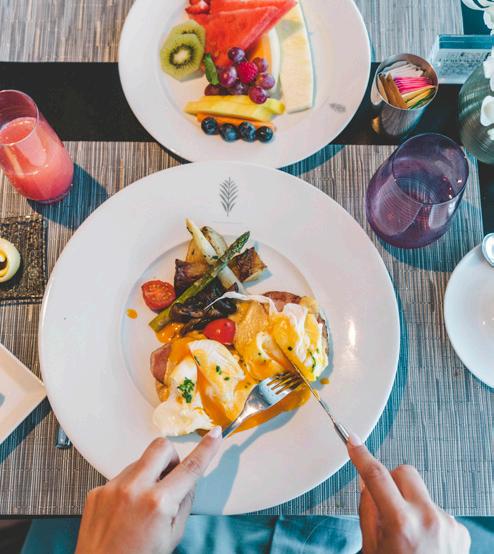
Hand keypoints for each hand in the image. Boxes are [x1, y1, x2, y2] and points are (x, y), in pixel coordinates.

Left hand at [75, 427, 221, 553]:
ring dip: (148, 474)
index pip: (190, 467)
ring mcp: (112, 488)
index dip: (207, 448)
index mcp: (158, 503)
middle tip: (170, 477)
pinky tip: (125, 509)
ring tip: (142, 504)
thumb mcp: (172, 537)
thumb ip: (184, 504)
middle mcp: (134, 490)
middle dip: (171, 457)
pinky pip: (121, 476)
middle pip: (162, 447)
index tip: (214, 435)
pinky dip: (129, 488)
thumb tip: (188, 482)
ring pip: (140, 461)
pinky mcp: (98, 491)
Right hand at [347, 435, 469, 553]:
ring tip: (407, 534)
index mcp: (401, 523)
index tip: (353, 442)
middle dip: (391, 480)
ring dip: (409, 502)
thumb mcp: (372, 548)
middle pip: (403, 472)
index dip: (361, 455)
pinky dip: (425, 519)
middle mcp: (427, 519)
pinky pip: (435, 509)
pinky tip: (424, 542)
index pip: (376, 475)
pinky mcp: (460, 531)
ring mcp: (447, 524)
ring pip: (420, 491)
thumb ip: (368, 510)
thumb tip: (366, 482)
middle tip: (385, 503)